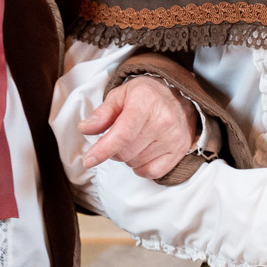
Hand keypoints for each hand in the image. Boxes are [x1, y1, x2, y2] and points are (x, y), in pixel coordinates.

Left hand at [79, 75, 194, 177]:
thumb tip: (85, 129)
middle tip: (116, 137)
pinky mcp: (180, 151)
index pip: (123, 134)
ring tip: (133, 140)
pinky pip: (152, 172)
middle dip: (113, 149)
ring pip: (136, 163)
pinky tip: (142, 153)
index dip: (103, 149)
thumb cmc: (147, 95)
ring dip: (127, 157)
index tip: (89, 160)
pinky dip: (141, 167)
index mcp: (146, 102)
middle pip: (126, 152)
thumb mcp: (121, 95)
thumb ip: (102, 113)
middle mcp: (163, 121)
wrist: (180, 94)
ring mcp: (174, 138)